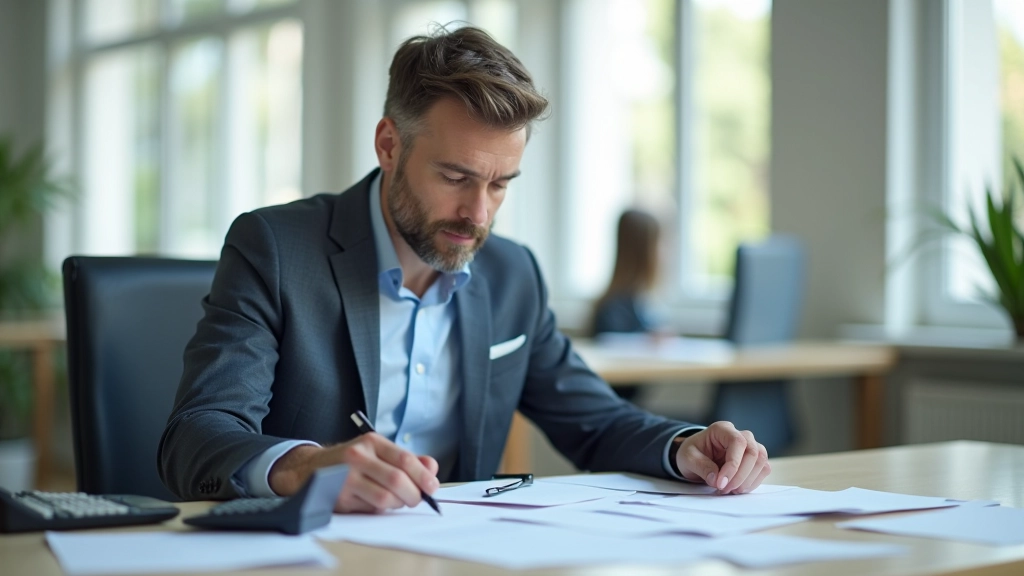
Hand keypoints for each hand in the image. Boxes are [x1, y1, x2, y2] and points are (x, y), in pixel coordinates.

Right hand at [268, 433, 439, 512]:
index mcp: (371, 442)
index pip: (404, 459)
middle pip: (397, 480)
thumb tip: (432, 469)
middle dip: (414, 494)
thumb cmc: (352, 462)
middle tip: (417, 499)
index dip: (423, 475)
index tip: (432, 487)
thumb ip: (406, 460)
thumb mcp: (377, 452)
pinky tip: (378, 503)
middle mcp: (357, 457)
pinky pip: (370, 509)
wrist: (311, 469)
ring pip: (385, 498)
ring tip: (397, 501)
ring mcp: (346, 478)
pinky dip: (380, 509)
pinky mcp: (339, 498)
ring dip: (398, 504)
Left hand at [674, 421, 769, 493]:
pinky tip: (738, 488)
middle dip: (741, 475)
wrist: (695, 457)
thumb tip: (716, 479)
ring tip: (730, 490)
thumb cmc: (692, 453)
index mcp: (722, 429)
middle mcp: (740, 434)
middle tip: (725, 489)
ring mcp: (750, 446)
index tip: (721, 483)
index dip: (733, 464)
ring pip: (761, 461)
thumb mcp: (688, 458)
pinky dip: (752, 482)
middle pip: (753, 452)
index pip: (738, 442)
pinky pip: (763, 469)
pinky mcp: (754, 459)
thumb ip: (701, 467)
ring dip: (748, 480)